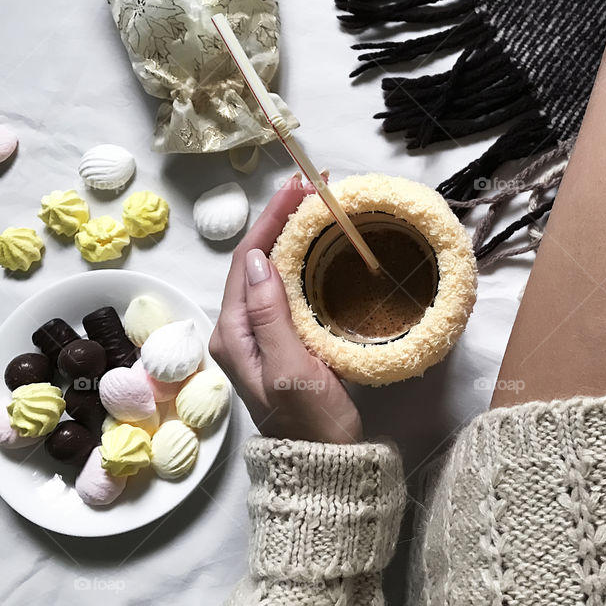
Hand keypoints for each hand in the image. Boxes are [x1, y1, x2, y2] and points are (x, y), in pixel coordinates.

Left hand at [209, 175, 361, 443]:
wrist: (325, 465)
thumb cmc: (311, 422)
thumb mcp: (291, 369)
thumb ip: (270, 316)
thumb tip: (261, 258)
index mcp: (232, 335)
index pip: (247, 262)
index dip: (270, 220)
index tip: (297, 188)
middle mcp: (240, 331)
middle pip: (257, 262)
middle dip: (280, 221)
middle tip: (312, 187)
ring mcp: (261, 337)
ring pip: (273, 274)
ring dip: (292, 238)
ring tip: (318, 207)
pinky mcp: (284, 342)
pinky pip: (289, 291)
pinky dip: (304, 262)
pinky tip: (321, 250)